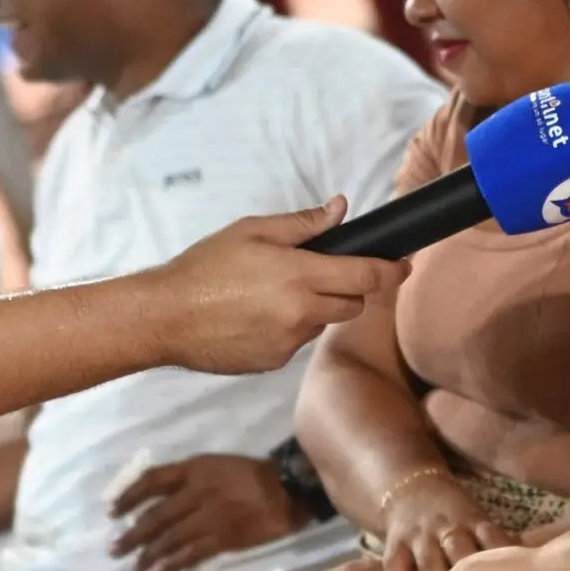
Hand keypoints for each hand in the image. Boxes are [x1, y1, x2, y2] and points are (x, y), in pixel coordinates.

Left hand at [109, 454, 307, 570]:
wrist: (286, 491)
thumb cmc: (248, 475)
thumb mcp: (213, 464)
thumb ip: (186, 478)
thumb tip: (154, 498)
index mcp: (194, 469)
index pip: (152, 481)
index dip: (129, 497)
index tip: (112, 512)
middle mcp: (198, 491)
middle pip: (156, 515)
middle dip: (132, 534)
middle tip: (113, 549)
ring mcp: (210, 516)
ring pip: (171, 538)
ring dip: (149, 553)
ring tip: (135, 565)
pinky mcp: (224, 538)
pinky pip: (191, 553)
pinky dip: (172, 563)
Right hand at [147, 200, 406, 375]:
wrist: (166, 317)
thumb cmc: (204, 267)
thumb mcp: (252, 231)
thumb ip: (303, 224)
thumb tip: (340, 209)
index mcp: (299, 276)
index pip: (366, 276)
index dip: (391, 271)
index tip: (404, 266)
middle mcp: (301, 313)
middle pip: (353, 304)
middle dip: (349, 288)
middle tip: (321, 272)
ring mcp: (288, 342)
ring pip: (322, 323)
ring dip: (314, 308)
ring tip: (271, 293)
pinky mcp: (273, 361)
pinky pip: (296, 341)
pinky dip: (289, 327)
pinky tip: (256, 315)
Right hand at [380, 473, 510, 570]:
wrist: (412, 489)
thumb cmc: (457, 519)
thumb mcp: (481, 524)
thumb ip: (502, 550)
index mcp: (475, 521)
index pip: (494, 543)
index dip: (506, 570)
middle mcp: (447, 527)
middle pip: (461, 555)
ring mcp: (419, 536)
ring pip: (430, 566)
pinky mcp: (394, 545)